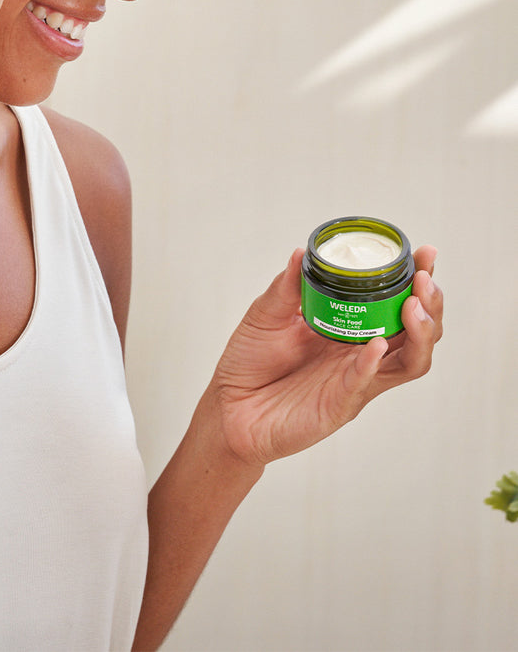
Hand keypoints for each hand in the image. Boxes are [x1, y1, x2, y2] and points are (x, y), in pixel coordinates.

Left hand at [208, 245, 441, 467]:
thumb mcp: (267, 314)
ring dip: (420, 334)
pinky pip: (363, 384)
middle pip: (419, 333)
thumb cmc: (251, 361)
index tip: (425, 253)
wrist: (227, 405)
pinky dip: (373, 364)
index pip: (398, 303)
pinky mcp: (338, 405)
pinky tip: (377, 346)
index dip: (416, 280)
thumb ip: (287, 287)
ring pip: (410, 362)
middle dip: (431, 304)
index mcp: (352, 329)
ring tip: (414, 307)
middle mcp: (362, 355)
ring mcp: (356, 381)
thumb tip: (302, 253)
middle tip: (425, 278)